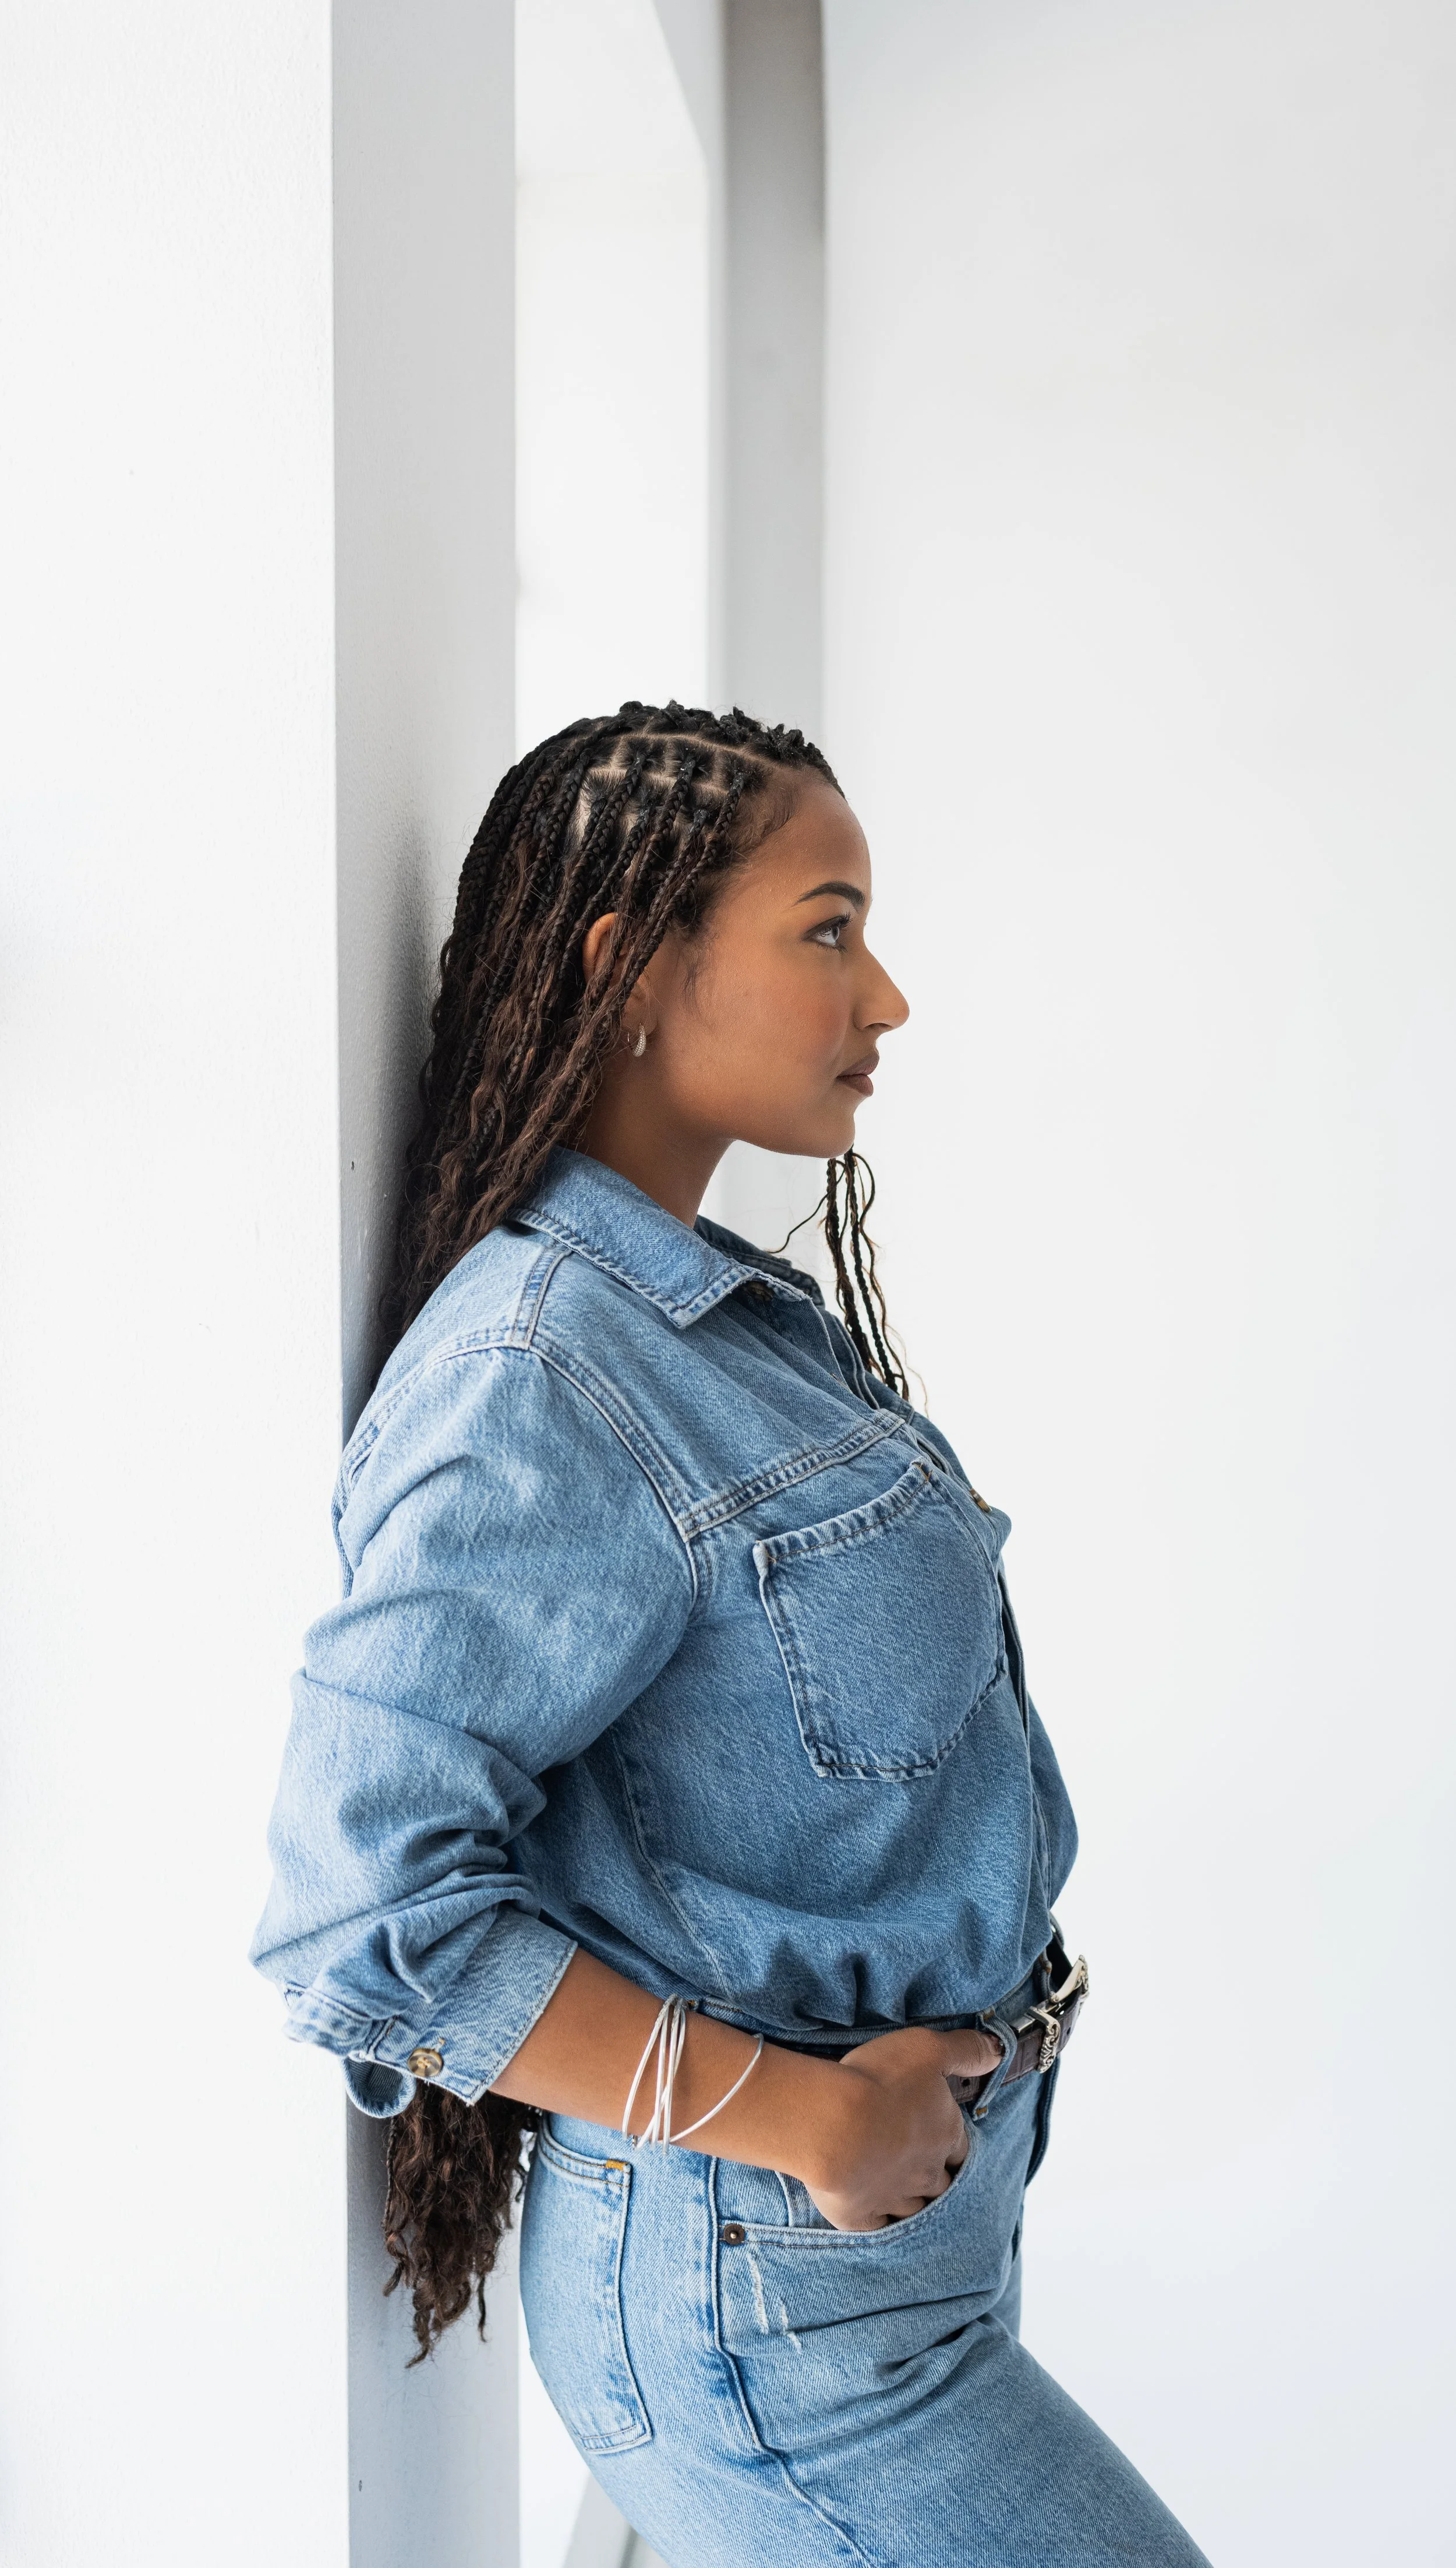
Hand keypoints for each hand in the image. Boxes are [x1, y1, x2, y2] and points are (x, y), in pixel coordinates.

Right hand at [800, 2025, 1003, 2230]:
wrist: (834, 2124)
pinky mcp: (861, 2216)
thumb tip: (1000, 2050)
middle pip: (941, 2185)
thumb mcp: (927, 2048)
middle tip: (922, 2171)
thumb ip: (966, 2050)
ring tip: (901, 2195)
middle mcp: (927, 2173)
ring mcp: (894, 2198)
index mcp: (946, 2135)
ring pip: (914, 2210)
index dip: (953, 2147)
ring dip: (912, 2203)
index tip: (945, 2144)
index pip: (960, 2150)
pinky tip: (876, 2218)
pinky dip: (880, 2224)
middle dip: (936, 2180)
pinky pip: (878, 2228)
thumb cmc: (880, 2081)